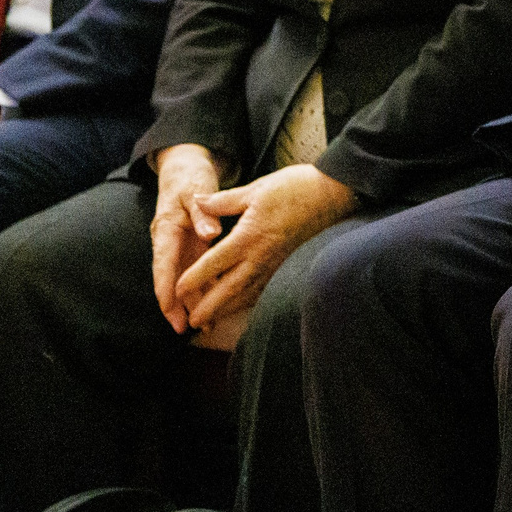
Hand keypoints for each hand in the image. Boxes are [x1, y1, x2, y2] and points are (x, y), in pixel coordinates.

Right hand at [151, 144, 228, 332]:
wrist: (185, 169)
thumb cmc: (190, 179)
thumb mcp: (196, 191)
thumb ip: (202, 213)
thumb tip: (210, 233)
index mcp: (166, 230)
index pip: (163, 264)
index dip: (165, 288)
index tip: (168, 309)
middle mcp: (169, 242)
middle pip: (170, 279)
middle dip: (174, 306)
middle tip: (183, 329)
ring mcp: (179, 246)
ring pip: (183, 279)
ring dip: (191, 302)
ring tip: (203, 326)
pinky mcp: (190, 246)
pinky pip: (195, 271)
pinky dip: (203, 288)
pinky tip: (213, 304)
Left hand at [172, 163, 354, 340]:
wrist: (334, 194)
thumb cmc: (295, 188)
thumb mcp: (255, 189)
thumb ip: (223, 201)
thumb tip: (198, 201)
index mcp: (248, 237)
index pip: (212, 265)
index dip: (192, 280)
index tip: (177, 291)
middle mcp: (260, 257)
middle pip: (228, 290)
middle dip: (208, 309)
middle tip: (191, 322)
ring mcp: (276, 264)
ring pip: (246, 295)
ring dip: (226, 311)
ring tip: (210, 322)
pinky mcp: (287, 265)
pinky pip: (263, 290)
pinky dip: (248, 301)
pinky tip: (241, 304)